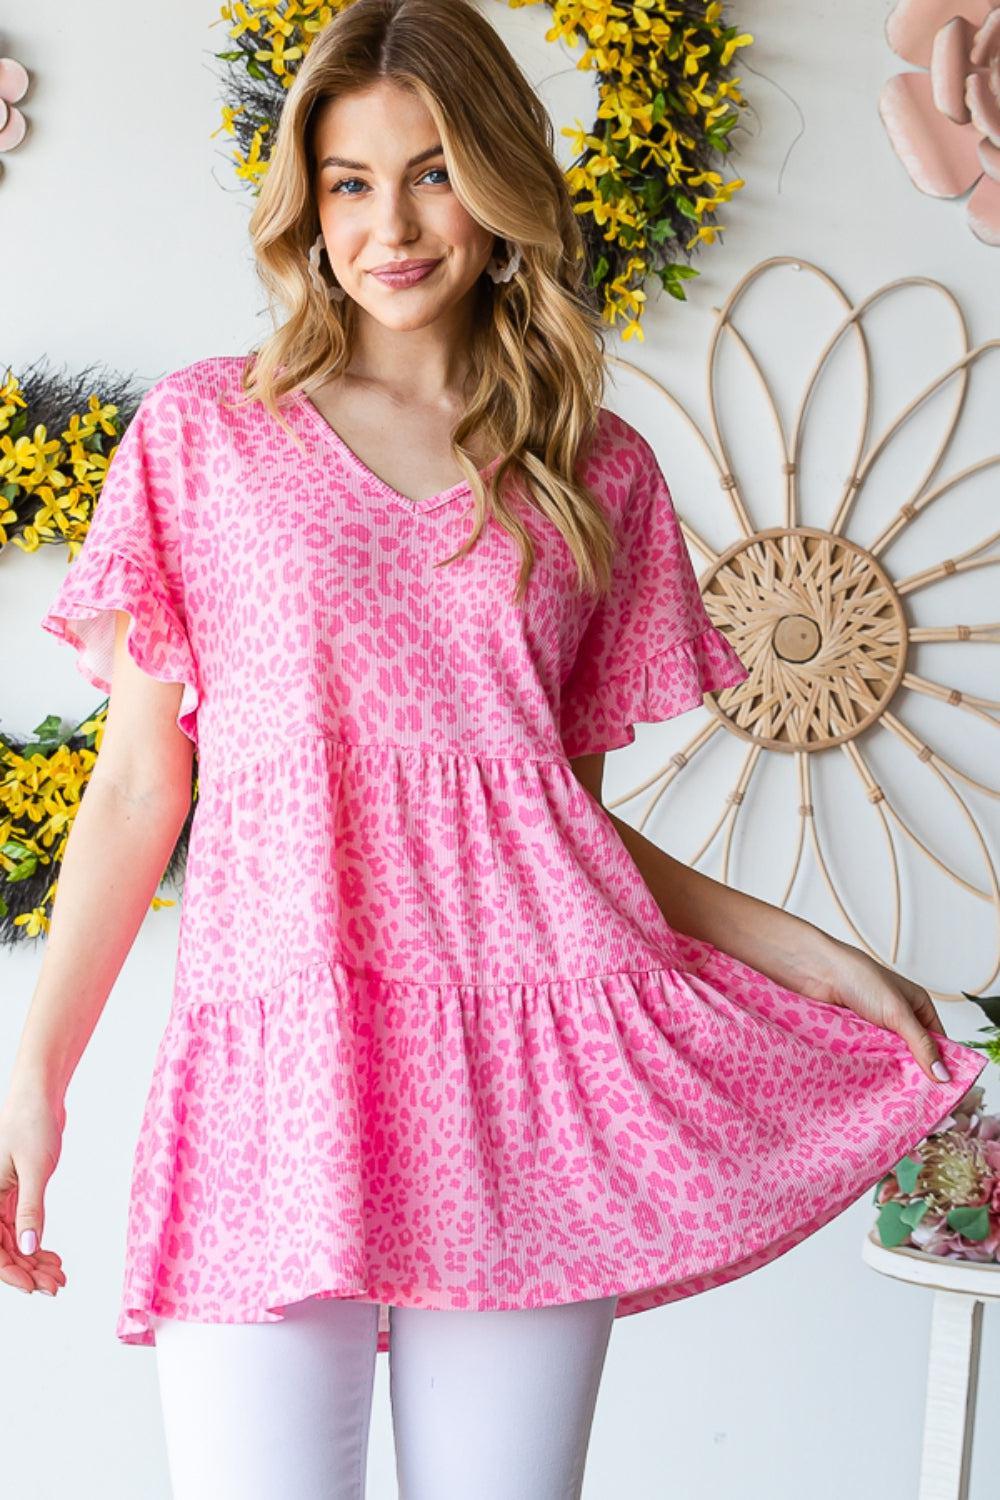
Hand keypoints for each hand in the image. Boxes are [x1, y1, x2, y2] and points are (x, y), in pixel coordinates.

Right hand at [0, 1088, 67, 1296]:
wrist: (39, 1093)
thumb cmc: (31, 1122)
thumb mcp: (34, 1167)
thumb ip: (30, 1209)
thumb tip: (29, 1248)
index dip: (10, 1272)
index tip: (34, 1288)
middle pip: (1, 1247)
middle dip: (26, 1270)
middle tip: (56, 1285)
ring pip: (11, 1239)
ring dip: (33, 1260)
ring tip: (59, 1275)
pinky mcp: (13, 1191)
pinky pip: (19, 1225)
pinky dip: (35, 1242)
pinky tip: (53, 1257)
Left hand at [809, 940, 953, 1084]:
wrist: (817, 971)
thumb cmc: (860, 978)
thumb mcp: (898, 1013)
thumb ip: (921, 1044)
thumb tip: (943, 1074)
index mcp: (917, 1006)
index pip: (937, 1040)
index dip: (940, 1063)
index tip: (944, 1090)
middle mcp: (898, 1017)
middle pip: (913, 1052)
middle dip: (914, 1072)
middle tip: (919, 1098)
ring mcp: (876, 1028)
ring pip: (890, 1057)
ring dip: (890, 1070)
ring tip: (897, 1095)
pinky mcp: (856, 1036)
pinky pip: (869, 1057)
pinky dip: (871, 1066)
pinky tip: (874, 1082)